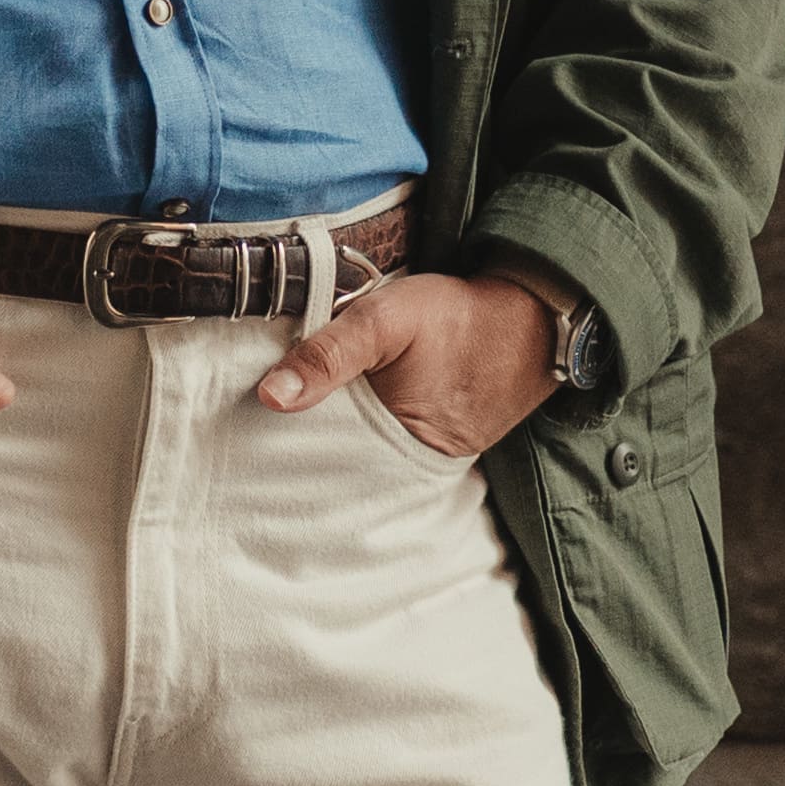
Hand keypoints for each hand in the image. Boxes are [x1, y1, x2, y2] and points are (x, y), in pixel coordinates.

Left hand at [256, 269, 555, 458]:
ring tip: (304, 413)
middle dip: (306, 445)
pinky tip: (350, 409)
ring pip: (364, 456)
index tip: (250, 426)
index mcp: (396, 454)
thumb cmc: (457, 316)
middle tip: (268, 418)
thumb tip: (268, 396)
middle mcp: (413, 471)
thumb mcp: (384, 321)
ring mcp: (431, 459)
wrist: (534, 314)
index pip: (320, 463)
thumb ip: (327, 355)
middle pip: (340, 465)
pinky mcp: (444, 442)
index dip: (284, 444)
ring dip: (336, 436)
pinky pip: (391, 444)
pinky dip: (368, 430)